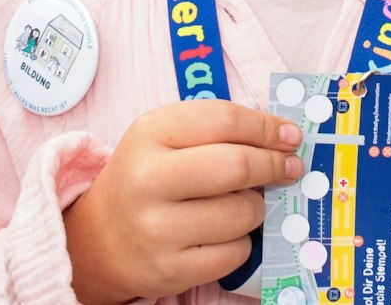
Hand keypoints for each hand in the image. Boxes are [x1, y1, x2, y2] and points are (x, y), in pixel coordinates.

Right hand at [64, 100, 302, 302]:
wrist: (100, 238)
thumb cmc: (148, 177)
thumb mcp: (167, 136)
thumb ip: (220, 129)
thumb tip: (286, 139)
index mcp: (150, 133)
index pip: (225, 120)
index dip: (267, 127)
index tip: (290, 136)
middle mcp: (148, 179)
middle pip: (237, 166)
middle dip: (273, 166)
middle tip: (288, 169)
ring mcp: (157, 229)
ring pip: (243, 213)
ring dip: (255, 207)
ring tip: (240, 204)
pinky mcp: (169, 269)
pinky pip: (236, 252)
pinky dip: (242, 242)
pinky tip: (224, 234)